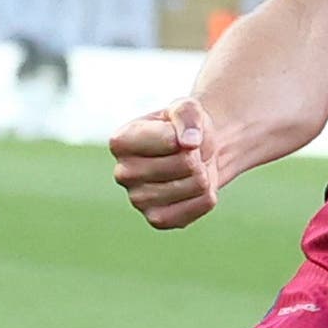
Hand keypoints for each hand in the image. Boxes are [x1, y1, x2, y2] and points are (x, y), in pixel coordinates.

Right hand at [111, 97, 221, 228]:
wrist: (194, 154)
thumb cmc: (184, 129)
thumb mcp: (186, 108)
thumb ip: (186, 115)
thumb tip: (189, 143)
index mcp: (121, 141)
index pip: (170, 140)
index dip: (187, 133)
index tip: (179, 134)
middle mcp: (123, 173)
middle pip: (186, 164)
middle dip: (197, 155)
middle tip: (187, 154)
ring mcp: (137, 200)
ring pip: (196, 185)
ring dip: (203, 174)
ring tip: (190, 170)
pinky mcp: (157, 219)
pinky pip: (200, 206)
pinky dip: (207, 195)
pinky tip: (192, 188)